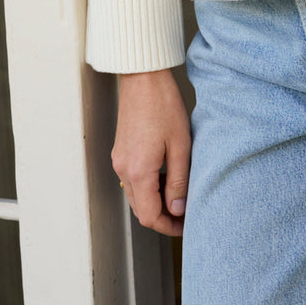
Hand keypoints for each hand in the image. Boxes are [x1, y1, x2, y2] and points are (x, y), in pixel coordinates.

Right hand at [112, 68, 191, 236]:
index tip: (186, 227)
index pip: (149, 216)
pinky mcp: (121, 152)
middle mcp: (123, 169)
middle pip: (140, 209)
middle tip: (186, 214)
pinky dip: (149, 187)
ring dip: (156, 202)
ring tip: (180, 195)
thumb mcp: (180, 145)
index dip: (168, 227)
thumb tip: (178, 210)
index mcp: (138, 171)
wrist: (143, 78)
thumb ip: (179, 181)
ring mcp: (119, 160)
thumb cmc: (164, 105)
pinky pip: (133, 180)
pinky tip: (167, 177)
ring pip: (136, 196)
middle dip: (163, 217)